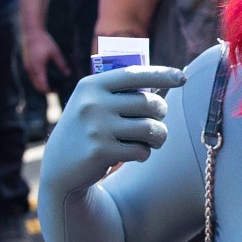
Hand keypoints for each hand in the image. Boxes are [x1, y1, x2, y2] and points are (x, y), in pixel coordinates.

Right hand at [22, 27, 69, 94]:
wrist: (31, 32)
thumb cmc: (44, 41)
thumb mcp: (55, 52)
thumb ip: (61, 64)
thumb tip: (68, 74)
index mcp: (38, 67)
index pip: (43, 86)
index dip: (50, 90)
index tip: (58, 90)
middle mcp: (31, 69)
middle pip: (37, 86)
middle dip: (46, 90)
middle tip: (56, 89)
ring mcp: (27, 67)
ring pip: (33, 82)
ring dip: (41, 85)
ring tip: (52, 84)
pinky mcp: (26, 64)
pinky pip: (31, 77)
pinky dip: (38, 80)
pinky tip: (45, 78)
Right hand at [40, 65, 185, 197]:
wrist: (59, 167)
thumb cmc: (86, 131)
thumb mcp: (91, 104)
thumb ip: (117, 93)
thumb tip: (159, 84)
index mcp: (91, 85)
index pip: (133, 74)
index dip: (162, 74)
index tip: (181, 78)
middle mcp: (93, 103)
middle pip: (149, 103)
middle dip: (161, 113)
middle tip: (158, 120)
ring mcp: (96, 128)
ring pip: (150, 128)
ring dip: (159, 136)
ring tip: (155, 139)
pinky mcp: (101, 151)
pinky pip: (141, 150)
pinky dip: (144, 154)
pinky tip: (137, 153)